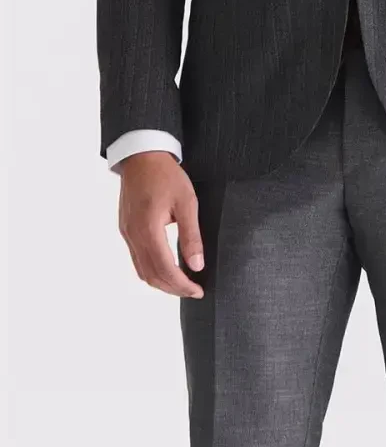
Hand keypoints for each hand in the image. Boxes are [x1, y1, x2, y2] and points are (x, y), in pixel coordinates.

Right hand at [117, 152, 204, 297]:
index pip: (165, 270)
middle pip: (151, 276)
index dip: (182, 285)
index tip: (198, 290)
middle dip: (173, 288)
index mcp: (148, 230)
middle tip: (193, 291)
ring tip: (182, 283)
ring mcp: (126, 233)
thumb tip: (197, 265)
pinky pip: (136, 259)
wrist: (142, 155)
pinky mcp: (125, 229)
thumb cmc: (166, 175)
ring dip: (161, 282)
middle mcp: (133, 236)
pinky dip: (151, 270)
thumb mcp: (186, 202)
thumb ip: (191, 235)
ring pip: (142, 270)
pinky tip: (166, 268)